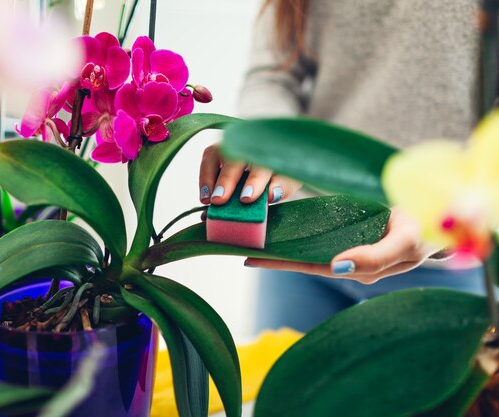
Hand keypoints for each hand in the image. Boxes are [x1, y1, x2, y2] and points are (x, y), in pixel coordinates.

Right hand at [199, 144, 300, 204]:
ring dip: (209, 177)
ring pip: (215, 152)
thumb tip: (272, 194)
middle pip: (234, 156)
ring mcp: (231, 141)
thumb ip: (284, 186)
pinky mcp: (218, 148)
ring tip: (208, 200)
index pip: (263, 161)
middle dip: (226, 179)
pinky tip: (205, 195)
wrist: (275, 153)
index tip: (247, 198)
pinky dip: (204, 177)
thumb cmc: (283, 168)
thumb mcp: (291, 177)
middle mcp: (249, 139)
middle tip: (219, 200)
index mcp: (272, 145)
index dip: (255, 180)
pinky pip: (207, 158)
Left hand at [244, 208, 438, 283]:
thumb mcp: (404, 243)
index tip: (250, 259)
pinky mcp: (348, 232)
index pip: (309, 268)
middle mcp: (347, 260)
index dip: (280, 265)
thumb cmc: (422, 231)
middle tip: (240, 249)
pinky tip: (280, 226)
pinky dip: (297, 232)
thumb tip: (337, 267)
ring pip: (307, 249)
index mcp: (356, 267)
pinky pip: (318, 234)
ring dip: (281, 244)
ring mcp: (346, 247)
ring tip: (252, 238)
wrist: (436, 216)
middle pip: (302, 261)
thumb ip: (374, 257)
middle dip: (272, 257)